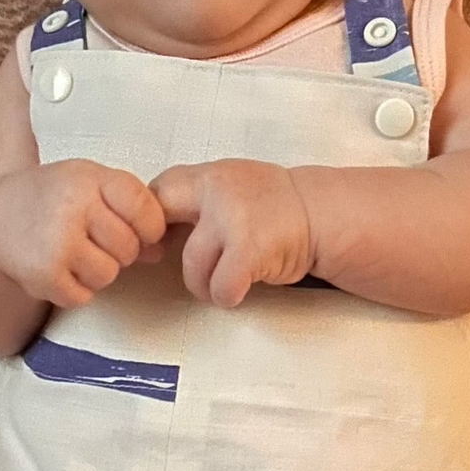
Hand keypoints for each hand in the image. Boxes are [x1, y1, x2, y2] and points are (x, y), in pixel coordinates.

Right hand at [0, 160, 165, 307]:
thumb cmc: (55, 199)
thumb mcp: (91, 185)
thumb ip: (130, 209)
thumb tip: (159, 250)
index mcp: (90, 178)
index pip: (145, 208)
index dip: (149, 227)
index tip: (137, 230)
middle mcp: (73, 206)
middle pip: (129, 249)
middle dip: (118, 252)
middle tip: (92, 241)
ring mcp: (57, 242)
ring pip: (108, 275)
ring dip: (96, 273)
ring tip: (73, 254)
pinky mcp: (43, 274)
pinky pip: (82, 296)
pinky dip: (73, 290)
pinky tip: (58, 269)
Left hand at [150, 160, 313, 306]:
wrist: (320, 213)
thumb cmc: (272, 207)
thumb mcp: (228, 186)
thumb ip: (193, 200)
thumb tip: (154, 232)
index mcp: (207, 175)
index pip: (155, 192)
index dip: (149, 222)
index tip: (160, 240)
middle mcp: (216, 191)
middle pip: (158, 221)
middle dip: (162, 248)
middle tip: (173, 259)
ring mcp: (233, 220)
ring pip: (192, 267)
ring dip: (204, 284)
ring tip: (221, 279)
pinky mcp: (250, 251)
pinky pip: (220, 287)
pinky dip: (227, 295)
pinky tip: (239, 287)